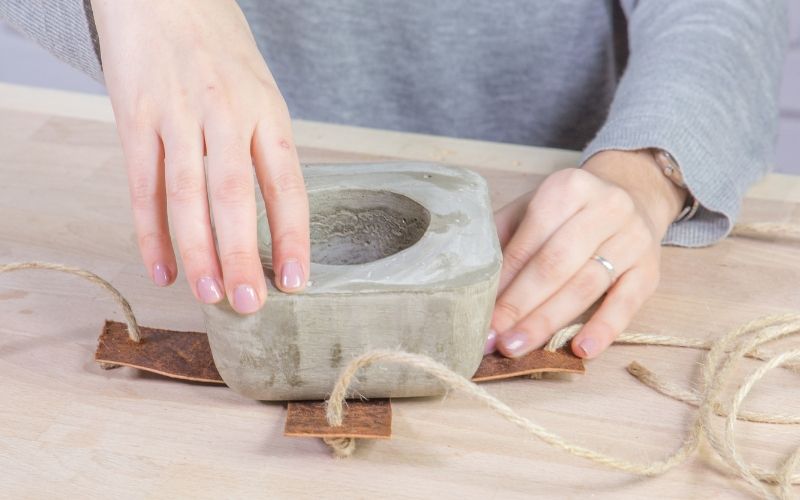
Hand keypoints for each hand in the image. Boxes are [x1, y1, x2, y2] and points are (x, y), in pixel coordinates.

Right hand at [91, 0, 308, 312]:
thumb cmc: (221, 52)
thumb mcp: (261, 92)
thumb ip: (266, 148)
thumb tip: (277, 220)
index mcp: (267, 111)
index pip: (287, 183)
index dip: (293, 236)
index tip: (297, 282)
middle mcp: (225, 114)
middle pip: (234, 196)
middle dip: (242, 255)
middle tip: (249, 304)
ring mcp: (176, 115)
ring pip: (185, 195)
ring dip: (197, 251)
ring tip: (209, 296)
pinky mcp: (134, 117)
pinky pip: (142, 185)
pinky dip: (150, 232)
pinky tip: (162, 269)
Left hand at [487, 150, 686, 358]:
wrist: (633, 197)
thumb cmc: (571, 211)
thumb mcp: (534, 208)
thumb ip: (504, 236)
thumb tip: (469, 278)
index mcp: (569, 187)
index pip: (530, 241)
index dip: (504, 280)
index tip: (479, 313)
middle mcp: (606, 208)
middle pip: (555, 265)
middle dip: (520, 306)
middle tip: (493, 337)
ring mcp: (632, 239)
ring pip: (585, 286)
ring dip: (548, 321)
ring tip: (518, 347)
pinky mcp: (651, 270)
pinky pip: (626, 304)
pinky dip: (603, 329)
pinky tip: (580, 351)